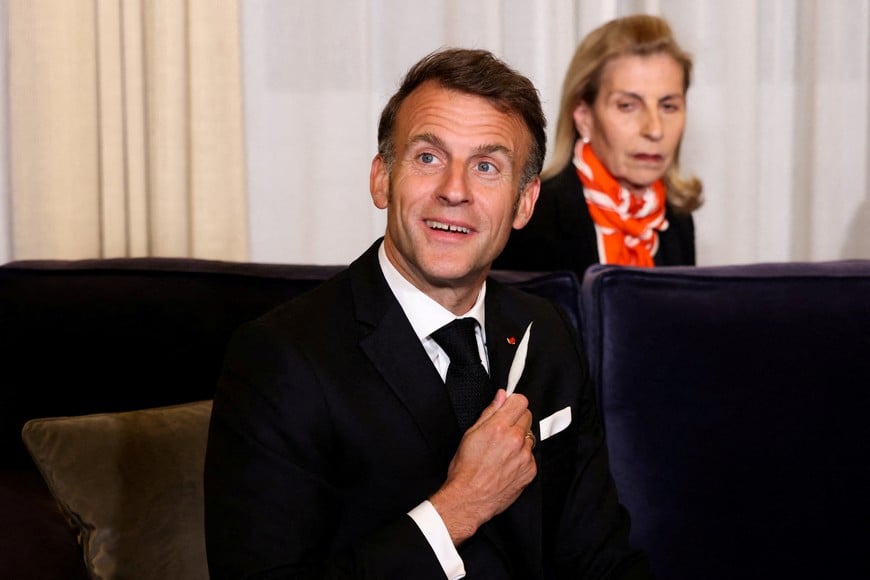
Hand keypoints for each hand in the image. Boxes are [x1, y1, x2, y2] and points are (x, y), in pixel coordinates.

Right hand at [429, 389, 536, 545]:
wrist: (469, 499)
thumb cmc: (466, 469)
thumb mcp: (471, 434)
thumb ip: (490, 412)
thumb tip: (501, 396)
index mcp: (499, 427)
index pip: (520, 401)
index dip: (513, 403)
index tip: (508, 407)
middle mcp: (515, 440)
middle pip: (527, 416)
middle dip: (516, 419)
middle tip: (502, 431)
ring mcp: (525, 456)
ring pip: (529, 436)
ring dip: (520, 439)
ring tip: (503, 451)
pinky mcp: (530, 470)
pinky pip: (531, 455)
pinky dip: (522, 457)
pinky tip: (507, 464)